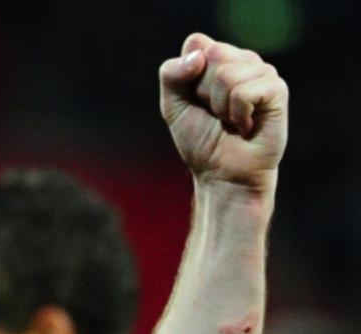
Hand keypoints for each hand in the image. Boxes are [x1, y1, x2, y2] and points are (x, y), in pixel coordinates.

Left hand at [160, 33, 287, 194]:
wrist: (222, 175)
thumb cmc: (201, 141)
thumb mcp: (173, 106)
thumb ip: (171, 74)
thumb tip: (198, 57)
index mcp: (218, 58)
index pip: (196, 43)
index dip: (187, 74)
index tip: (195, 99)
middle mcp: (243, 60)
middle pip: (212, 55)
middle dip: (203, 92)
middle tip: (214, 112)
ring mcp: (263, 73)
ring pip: (227, 74)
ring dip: (220, 107)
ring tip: (230, 121)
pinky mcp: (277, 90)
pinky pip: (244, 92)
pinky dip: (237, 114)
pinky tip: (246, 125)